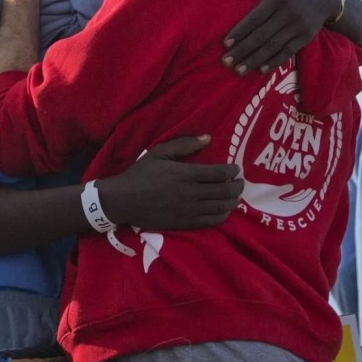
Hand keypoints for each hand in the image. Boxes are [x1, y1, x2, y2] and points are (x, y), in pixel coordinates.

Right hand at [98, 136, 243, 229]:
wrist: (122, 201)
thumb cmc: (140, 174)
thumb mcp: (159, 153)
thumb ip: (184, 145)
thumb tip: (208, 138)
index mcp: (185, 174)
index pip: (219, 174)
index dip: (232, 171)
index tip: (235, 169)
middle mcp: (190, 193)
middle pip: (224, 191)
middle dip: (237, 186)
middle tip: (239, 182)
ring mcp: (188, 211)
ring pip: (221, 207)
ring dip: (233, 201)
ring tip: (235, 195)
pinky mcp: (184, 224)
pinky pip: (211, 221)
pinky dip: (222, 215)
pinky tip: (224, 210)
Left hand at [223, 0, 340, 74]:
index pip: (255, 18)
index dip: (240, 31)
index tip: (226, 44)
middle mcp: (288, 13)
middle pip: (261, 35)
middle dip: (243, 50)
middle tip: (226, 62)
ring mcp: (298, 26)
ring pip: (273, 46)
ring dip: (255, 60)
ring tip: (239, 70)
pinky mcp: (306, 36)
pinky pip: (288, 51)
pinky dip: (274, 61)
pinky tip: (260, 69)